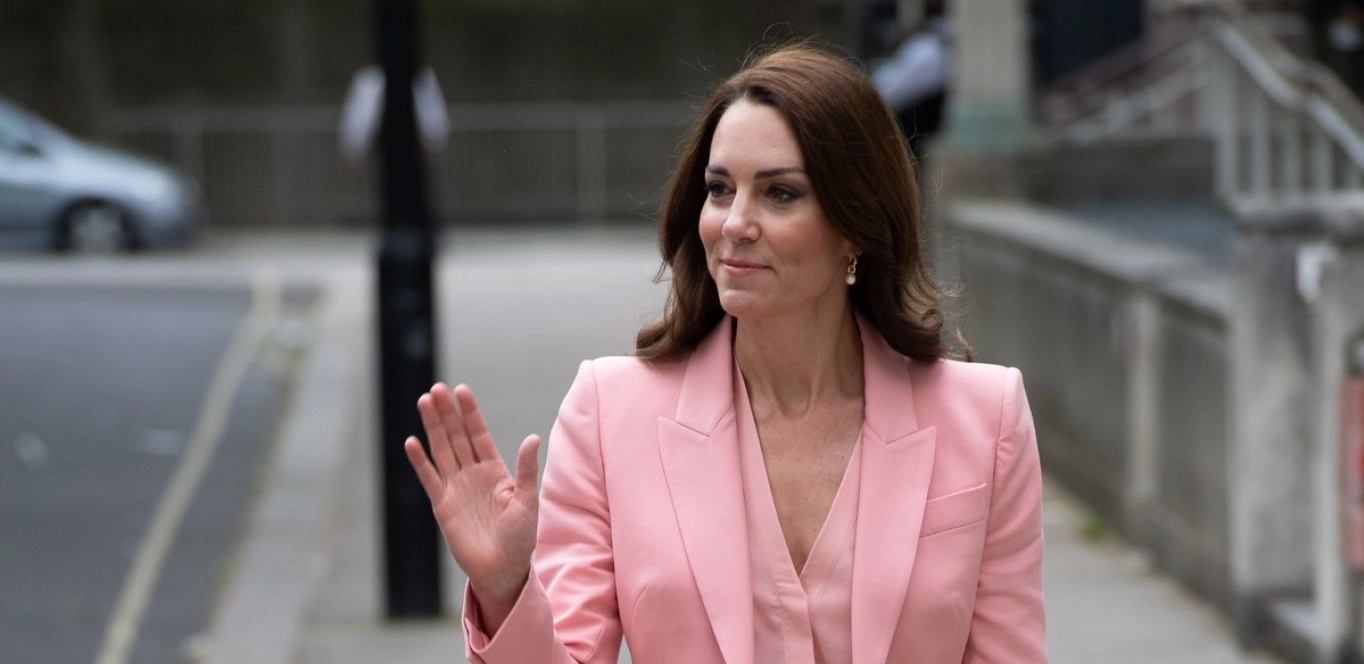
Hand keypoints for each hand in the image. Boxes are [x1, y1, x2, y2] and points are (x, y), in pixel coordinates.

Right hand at [404, 383, 539, 625]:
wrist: (502, 568)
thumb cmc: (521, 536)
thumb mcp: (528, 500)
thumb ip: (526, 469)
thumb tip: (532, 437)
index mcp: (495, 470)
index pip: (479, 434)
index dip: (470, 413)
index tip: (462, 390)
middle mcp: (473, 474)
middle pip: (457, 436)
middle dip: (447, 413)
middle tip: (437, 388)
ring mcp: (456, 488)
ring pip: (441, 450)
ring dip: (432, 427)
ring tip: (423, 402)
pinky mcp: (442, 505)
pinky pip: (429, 478)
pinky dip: (420, 461)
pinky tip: (412, 442)